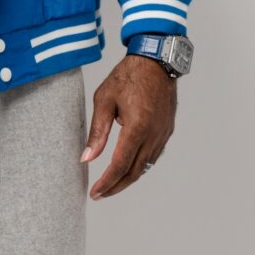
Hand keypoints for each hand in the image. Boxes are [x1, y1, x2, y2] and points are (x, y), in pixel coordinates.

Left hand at [81, 53, 176, 198]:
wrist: (156, 61)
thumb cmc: (127, 76)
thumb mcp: (104, 100)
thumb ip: (97, 132)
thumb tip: (87, 158)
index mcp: (136, 128)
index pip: (119, 166)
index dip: (106, 183)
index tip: (94, 193)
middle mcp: (153, 135)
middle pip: (134, 172)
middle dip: (116, 186)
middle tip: (100, 194)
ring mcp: (163, 133)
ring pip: (146, 166)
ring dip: (128, 178)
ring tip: (111, 183)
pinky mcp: (167, 130)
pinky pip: (154, 155)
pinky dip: (140, 166)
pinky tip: (128, 166)